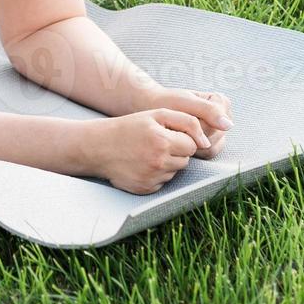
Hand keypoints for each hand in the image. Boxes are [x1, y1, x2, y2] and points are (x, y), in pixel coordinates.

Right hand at [90, 109, 211, 193]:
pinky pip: (163, 182)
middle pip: (185, 160)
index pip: (192, 145)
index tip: (164, 134)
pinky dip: (155, 174)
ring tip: (146, 153)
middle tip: (154, 144)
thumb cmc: (128, 127)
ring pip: (175, 171)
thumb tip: (207, 143)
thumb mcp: (155, 114)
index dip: (180, 138)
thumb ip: (187, 122)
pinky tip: (140, 165)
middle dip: (175, 152)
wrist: (97, 147)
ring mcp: (152, 177)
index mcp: (163, 140)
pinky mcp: (147, 189)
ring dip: (166, 163)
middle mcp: (159, 161)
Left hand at [135, 86, 232, 159]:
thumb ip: (208, 110)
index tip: (183, 113)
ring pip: (213, 146)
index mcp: (221, 102)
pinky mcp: (210, 145)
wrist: (152, 109)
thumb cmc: (167, 102)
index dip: (199, 120)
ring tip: (177, 132)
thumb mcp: (185, 101)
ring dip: (193, 142)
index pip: (219, 119)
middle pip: (216, 135)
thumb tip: (229, 126)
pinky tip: (180, 140)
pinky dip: (193, 149)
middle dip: (195, 132)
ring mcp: (218, 133)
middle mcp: (223, 119)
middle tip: (177, 125)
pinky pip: (208, 153)